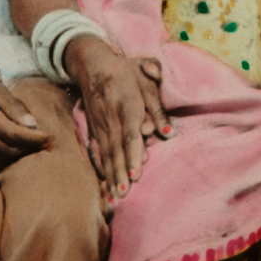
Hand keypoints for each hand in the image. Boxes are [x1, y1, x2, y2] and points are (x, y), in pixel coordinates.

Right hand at [0, 66, 50, 168]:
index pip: (13, 134)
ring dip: (20, 153)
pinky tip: (17, 149)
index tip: (50, 137)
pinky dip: (6, 156)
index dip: (33, 138)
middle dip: (30, 147)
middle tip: (47, 143)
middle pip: (9, 149)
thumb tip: (33, 125)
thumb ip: (13, 105)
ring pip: (2, 157)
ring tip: (35, 145)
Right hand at [65, 36, 170, 200]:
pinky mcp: (93, 129)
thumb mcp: (146, 79)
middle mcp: (111, 119)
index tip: (135, 174)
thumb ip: (158, 106)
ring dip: (110, 176)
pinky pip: (95, 152)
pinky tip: (104, 184)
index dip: (133, 155)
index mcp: (127, 106)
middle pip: (116, 150)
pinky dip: (99, 169)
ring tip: (115, 196)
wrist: (93, 64)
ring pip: (105, 155)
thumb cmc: (126, 72)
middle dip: (119, 174)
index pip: (130, 135)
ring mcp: (100, 126)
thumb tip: (168, 132)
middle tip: (124, 195)